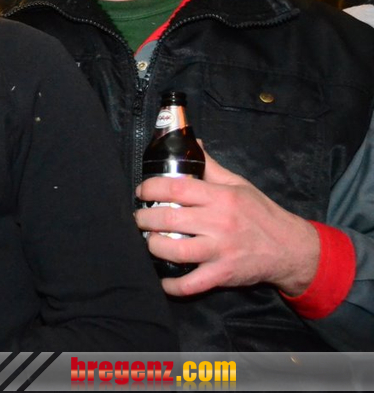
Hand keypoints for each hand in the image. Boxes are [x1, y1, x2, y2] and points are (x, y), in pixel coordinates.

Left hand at [134, 143, 319, 296]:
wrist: (290, 248)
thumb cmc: (260, 213)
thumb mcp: (238, 184)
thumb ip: (210, 166)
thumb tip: (192, 143)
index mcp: (221, 197)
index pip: (176, 188)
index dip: (151, 188)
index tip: (142, 192)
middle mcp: (219, 222)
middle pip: (169, 219)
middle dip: (145, 219)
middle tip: (140, 218)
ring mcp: (220, 250)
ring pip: (174, 250)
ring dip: (154, 246)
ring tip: (150, 241)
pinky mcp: (223, 274)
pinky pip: (191, 284)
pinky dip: (173, 286)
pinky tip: (163, 281)